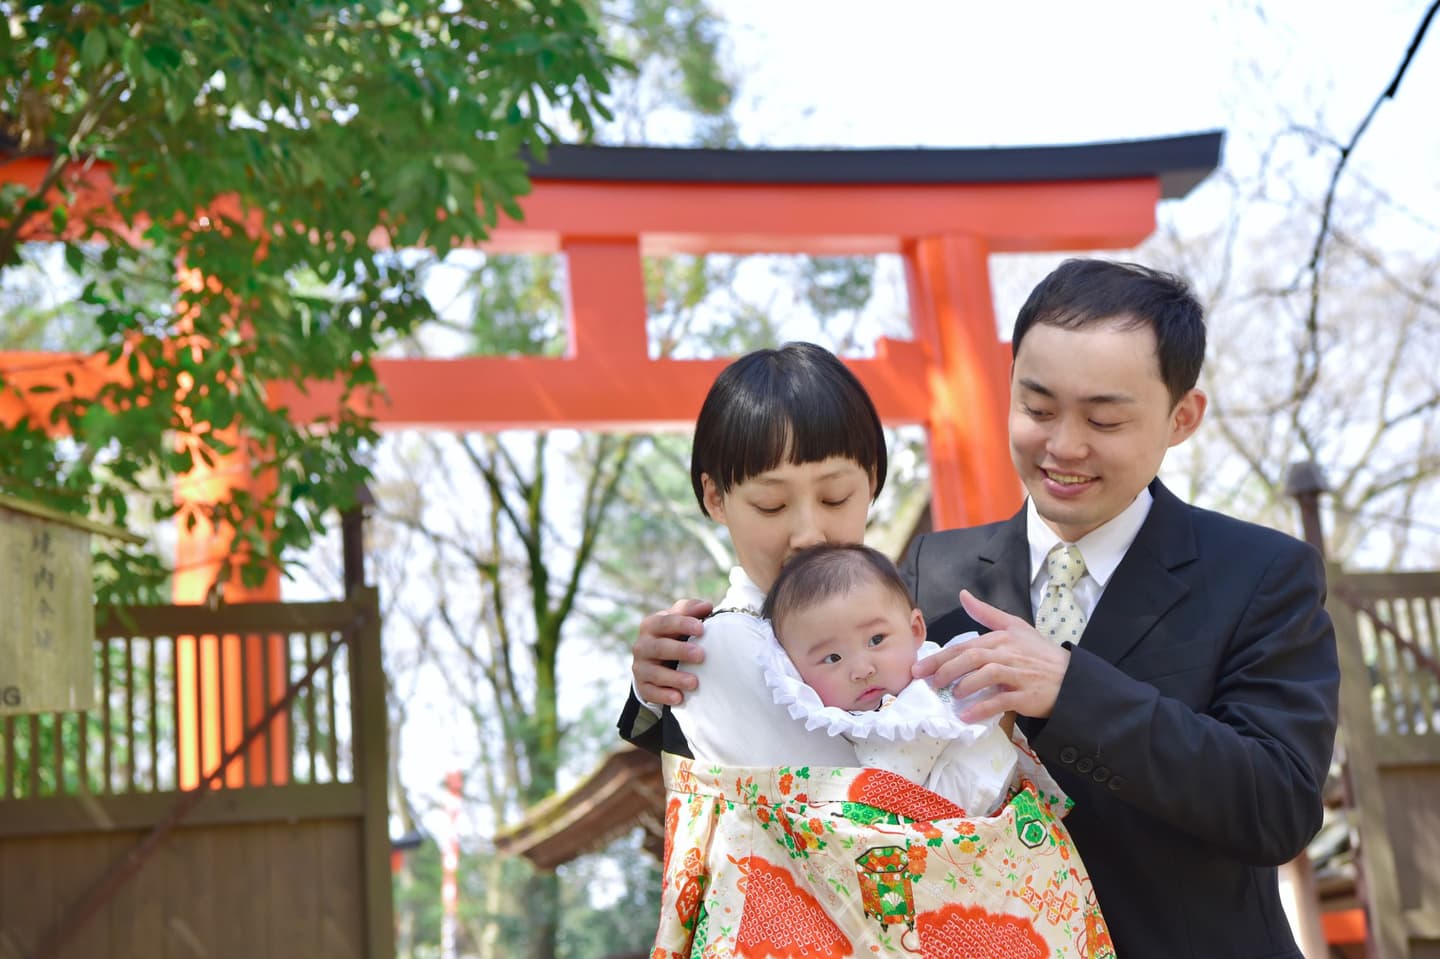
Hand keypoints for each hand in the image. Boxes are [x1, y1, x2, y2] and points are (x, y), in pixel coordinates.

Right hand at [632, 598, 712, 706]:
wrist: (653, 661)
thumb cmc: (671, 635)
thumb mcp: (678, 620)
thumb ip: (690, 610)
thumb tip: (707, 606)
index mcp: (651, 625)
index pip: (665, 622)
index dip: (682, 624)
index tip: (701, 628)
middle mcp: (642, 645)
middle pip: (660, 647)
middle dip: (680, 651)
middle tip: (701, 655)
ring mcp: (640, 667)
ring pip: (655, 673)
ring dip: (675, 678)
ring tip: (694, 682)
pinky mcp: (642, 686)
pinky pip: (651, 692)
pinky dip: (664, 696)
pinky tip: (679, 698)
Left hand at [912, 590, 1069, 720]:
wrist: (1071, 678)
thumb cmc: (1039, 653)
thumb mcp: (1015, 627)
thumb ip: (986, 613)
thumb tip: (964, 595)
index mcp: (1001, 638)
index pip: (964, 646)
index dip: (939, 658)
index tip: (919, 668)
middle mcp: (1008, 654)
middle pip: (971, 658)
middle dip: (945, 671)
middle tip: (929, 683)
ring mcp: (1017, 674)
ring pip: (985, 676)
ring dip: (963, 686)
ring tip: (951, 696)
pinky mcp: (1026, 695)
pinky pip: (1000, 701)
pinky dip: (981, 708)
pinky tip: (966, 715)